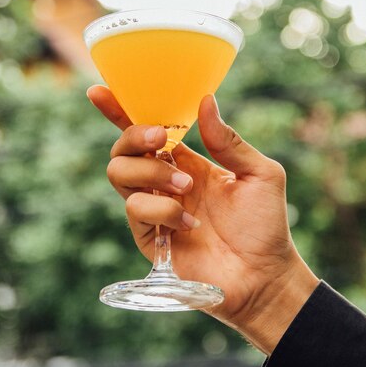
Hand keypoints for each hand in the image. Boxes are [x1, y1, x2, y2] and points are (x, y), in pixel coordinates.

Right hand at [87, 85, 318, 353]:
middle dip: (135, 137)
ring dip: (151, 173)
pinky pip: (136, 210)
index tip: (99, 91)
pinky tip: (190, 223)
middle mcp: (166, 182)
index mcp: (189, 162)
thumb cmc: (266, 225)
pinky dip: (163, 210)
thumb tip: (206, 101)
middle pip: (123, 149)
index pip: (149, 132)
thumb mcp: (260, 174)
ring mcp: (155, 209)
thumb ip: (230, 142)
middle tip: (163, 140)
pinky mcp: (149, 237)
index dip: (121, 111)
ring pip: (119, 174)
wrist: (264, 275)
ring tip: (186, 187)